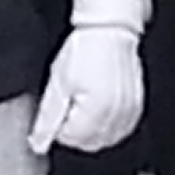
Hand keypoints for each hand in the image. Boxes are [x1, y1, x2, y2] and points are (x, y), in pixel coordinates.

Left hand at [32, 26, 144, 155]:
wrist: (109, 31)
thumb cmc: (84, 51)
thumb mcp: (57, 84)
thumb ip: (47, 119)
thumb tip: (38, 143)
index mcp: (94, 111)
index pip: (70, 139)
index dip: (59, 125)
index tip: (61, 106)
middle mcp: (115, 115)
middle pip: (89, 143)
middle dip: (76, 129)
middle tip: (72, 103)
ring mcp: (129, 112)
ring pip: (106, 139)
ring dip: (93, 129)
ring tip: (87, 103)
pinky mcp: (136, 107)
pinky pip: (122, 129)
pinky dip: (110, 125)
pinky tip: (102, 107)